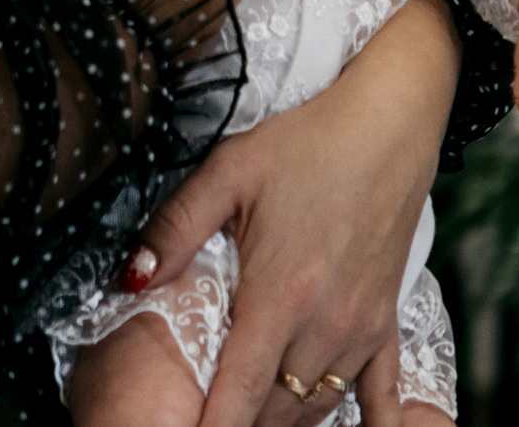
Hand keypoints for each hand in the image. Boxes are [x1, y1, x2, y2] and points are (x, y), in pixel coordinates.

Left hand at [126, 0, 459, 426]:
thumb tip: (129, 277)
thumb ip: (175, 228)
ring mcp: (360, 327)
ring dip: (281, 420)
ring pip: (315, 406)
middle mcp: (323, 323)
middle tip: (208, 416)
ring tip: (250, 416)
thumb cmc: (308, 142)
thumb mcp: (229, 172)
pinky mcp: (386, 319)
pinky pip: (381, 393)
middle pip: (273, 411)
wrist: (389, 122)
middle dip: (238, 422)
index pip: (238, 395)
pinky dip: (367, 423)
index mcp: (279, 294)